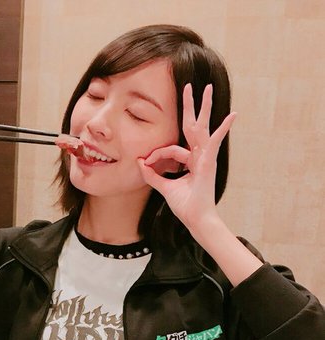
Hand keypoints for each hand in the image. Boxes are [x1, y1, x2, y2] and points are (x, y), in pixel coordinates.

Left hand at [138, 83, 236, 234]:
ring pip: (203, 128)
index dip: (157, 154)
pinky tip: (232, 116)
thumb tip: (140, 163)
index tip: (146, 162)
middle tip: (189, 86)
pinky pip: (215, 142)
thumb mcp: (165, 188)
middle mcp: (199, 156)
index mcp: (190, 161)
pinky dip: (222, 129)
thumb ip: (153, 176)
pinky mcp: (209, 162)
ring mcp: (206, 158)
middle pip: (193, 127)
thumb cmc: (185, 206)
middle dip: (190, 107)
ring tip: (208, 89)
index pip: (171, 148)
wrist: (196, 219)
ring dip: (205, 108)